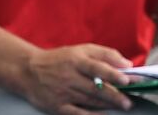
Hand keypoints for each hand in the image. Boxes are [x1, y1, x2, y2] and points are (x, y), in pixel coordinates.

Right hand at [16, 44, 133, 113]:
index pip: (97, 67)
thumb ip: (105, 54)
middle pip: (95, 87)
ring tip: (123, 105)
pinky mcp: (57, 106)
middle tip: (129, 100)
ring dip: (108, 104)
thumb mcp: (81, 49)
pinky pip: (76, 113)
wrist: (28, 71)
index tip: (128, 79)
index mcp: (76, 60)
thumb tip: (127, 63)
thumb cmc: (60, 59)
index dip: (113, 74)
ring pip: (89, 100)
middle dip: (115, 94)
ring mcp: (63, 93)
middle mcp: (70, 77)